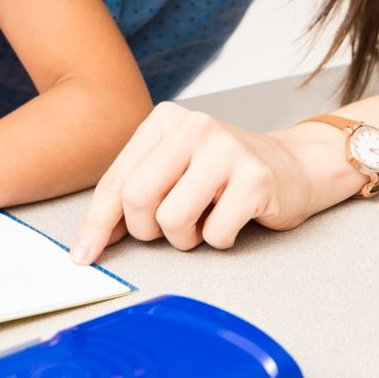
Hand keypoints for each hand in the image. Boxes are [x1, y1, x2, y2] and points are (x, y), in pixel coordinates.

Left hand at [70, 102, 328, 263]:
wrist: (294, 167)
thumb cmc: (223, 178)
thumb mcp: (173, 173)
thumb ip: (133, 197)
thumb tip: (91, 241)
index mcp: (164, 121)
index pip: (118, 180)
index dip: (97, 224)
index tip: (84, 256)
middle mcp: (194, 126)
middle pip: (138, 200)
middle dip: (149, 231)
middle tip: (172, 229)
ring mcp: (227, 148)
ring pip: (173, 221)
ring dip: (187, 238)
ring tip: (206, 220)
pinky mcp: (256, 177)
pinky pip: (216, 234)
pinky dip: (220, 240)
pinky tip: (235, 218)